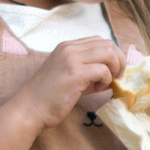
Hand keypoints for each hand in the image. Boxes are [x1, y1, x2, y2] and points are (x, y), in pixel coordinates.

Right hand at [0, 36, 123, 149]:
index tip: (113, 72)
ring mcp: (72, 59)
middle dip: (119, 61)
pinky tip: (98, 90)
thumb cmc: (49, 96)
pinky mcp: (75, 73)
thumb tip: (112, 75)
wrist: (30, 108)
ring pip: (108, 53)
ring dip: (115, 69)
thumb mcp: (70, 77)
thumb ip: (90, 72)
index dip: (112, 55)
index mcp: (67, 47)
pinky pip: (103, 70)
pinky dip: (106, 80)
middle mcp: (70, 48)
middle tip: (117, 78)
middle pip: (108, 44)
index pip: (99, 41)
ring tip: (107, 83)